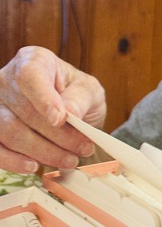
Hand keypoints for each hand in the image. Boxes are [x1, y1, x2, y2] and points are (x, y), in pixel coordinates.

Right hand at [0, 46, 106, 172]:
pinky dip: (14, 161)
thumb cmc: (75, 95)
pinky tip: (34, 166)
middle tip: (82, 148)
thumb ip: (81, 98)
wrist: (66, 111)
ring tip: (68, 159)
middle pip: (24, 110)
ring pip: (9, 131)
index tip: (60, 119)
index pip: (30, 76)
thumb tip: (70, 113)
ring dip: (41, 151)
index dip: (43, 99)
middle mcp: (8, 80)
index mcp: (34, 61)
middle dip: (57, 135)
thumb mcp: (89, 90)